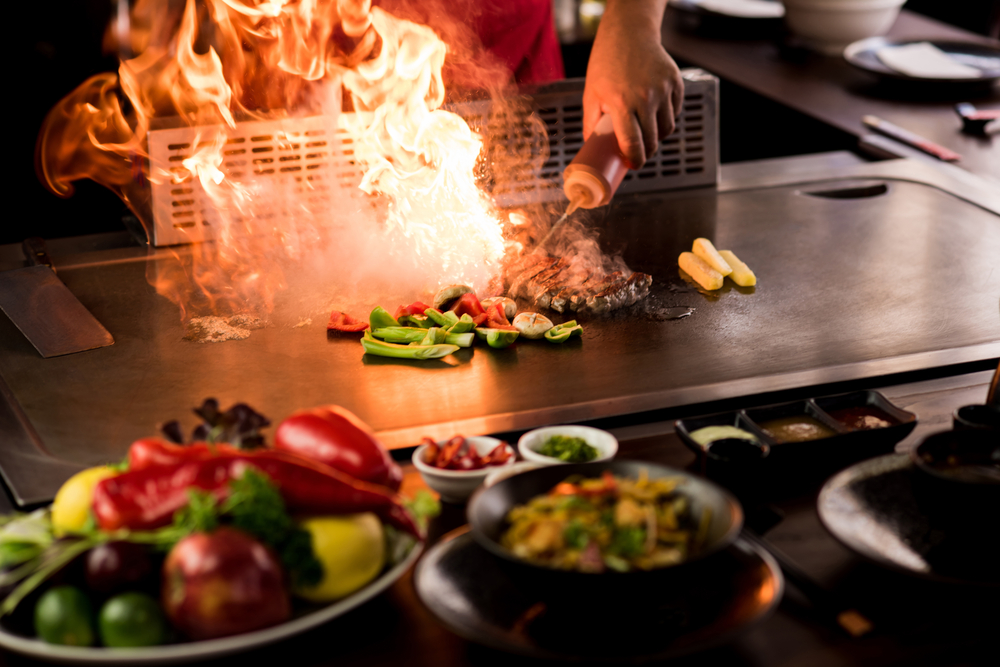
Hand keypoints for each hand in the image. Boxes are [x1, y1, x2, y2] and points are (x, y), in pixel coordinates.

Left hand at [582, 0, 683, 168]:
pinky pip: (675, 112)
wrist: (628, 33)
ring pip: (667, 129)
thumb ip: (591, 123)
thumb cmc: (606, 63)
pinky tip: (654, 115)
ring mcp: (663, 90)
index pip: (633, 144)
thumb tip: (592, 148)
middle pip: (653, 142)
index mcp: (622, 103)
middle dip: (645, 153)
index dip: (634, 161)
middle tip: (637, 153)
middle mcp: (646, 97)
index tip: (631, 165)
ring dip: (657, 137)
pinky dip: (667, 118)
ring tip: (644, 132)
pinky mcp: (676, 83)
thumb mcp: (591, 94)